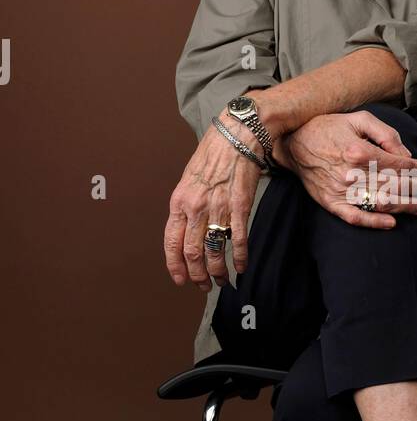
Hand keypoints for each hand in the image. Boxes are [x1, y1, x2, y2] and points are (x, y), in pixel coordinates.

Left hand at [164, 114, 263, 291]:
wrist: (237, 134)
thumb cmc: (213, 153)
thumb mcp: (189, 178)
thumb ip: (186, 205)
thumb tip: (186, 228)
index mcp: (179, 201)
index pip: (172, 242)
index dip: (175, 266)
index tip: (180, 280)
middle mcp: (196, 208)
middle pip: (193, 252)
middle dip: (197, 275)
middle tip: (203, 286)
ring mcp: (219, 208)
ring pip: (215, 251)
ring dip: (218, 271)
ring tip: (222, 280)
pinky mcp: (241, 207)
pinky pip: (238, 239)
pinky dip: (240, 257)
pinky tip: (242, 267)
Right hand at [276, 111, 416, 227]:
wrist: (293, 141)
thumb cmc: (329, 128)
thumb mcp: (359, 119)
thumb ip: (385, 134)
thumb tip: (405, 156)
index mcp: (359, 151)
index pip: (397, 165)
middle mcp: (351, 173)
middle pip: (393, 185)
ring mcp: (340, 190)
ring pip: (379, 202)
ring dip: (404, 206)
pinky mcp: (330, 202)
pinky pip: (354, 217)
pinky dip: (373, 222)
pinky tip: (390, 223)